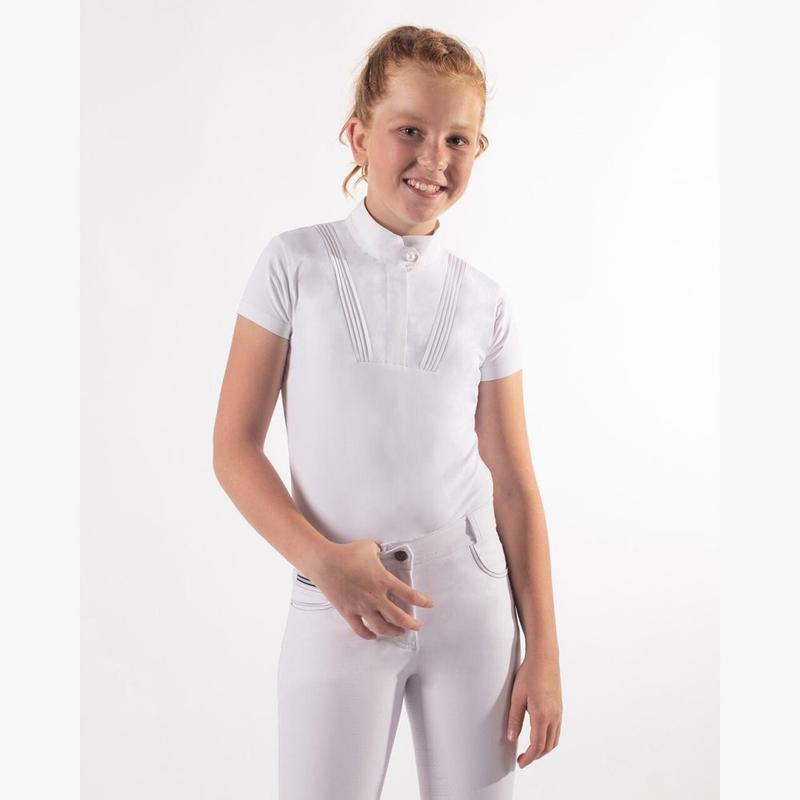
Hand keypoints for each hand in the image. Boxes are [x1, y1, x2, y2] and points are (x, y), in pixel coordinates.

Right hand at [308, 539, 434, 639]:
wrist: (325, 562)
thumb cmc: (346, 553)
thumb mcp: (369, 547)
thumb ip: (379, 551)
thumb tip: (381, 552)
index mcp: (383, 580)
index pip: (409, 595)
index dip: (422, 601)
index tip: (429, 604)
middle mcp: (375, 596)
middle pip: (398, 617)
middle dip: (411, 624)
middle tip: (417, 626)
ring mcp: (361, 606)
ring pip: (381, 627)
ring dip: (393, 632)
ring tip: (399, 632)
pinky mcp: (348, 612)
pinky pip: (360, 629)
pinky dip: (368, 635)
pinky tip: (373, 635)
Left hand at [506, 650, 562, 766]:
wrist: (544, 657)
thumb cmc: (529, 673)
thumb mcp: (517, 696)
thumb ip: (514, 719)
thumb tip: (511, 738)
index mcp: (542, 715)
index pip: (537, 745)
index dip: (529, 757)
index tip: (520, 762)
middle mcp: (554, 716)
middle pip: (547, 746)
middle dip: (536, 756)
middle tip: (523, 758)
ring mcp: (559, 712)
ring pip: (554, 740)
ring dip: (543, 749)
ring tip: (530, 750)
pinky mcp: (559, 706)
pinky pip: (557, 730)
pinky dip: (549, 739)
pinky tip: (539, 735)